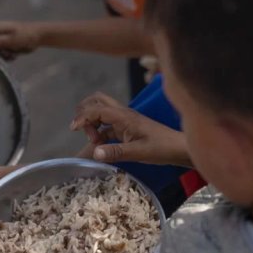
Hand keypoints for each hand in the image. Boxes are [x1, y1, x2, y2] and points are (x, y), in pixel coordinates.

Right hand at [0, 21, 42, 59]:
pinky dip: (10, 55)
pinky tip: (16, 54)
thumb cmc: (27, 36)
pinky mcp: (9, 42)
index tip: (0, 53)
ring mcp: (4, 37)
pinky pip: (5, 52)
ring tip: (15, 53)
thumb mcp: (11, 40)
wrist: (41, 36)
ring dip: (6, 55)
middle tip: (10, 54)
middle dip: (0, 53)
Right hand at [71, 92, 190, 166]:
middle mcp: (123, 114)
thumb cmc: (162, 148)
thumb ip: (116, 152)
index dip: (82, 117)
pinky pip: (107, 125)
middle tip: (81, 130)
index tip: (73, 129)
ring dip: (92, 123)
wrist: (179, 148)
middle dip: (84, 111)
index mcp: (124, 116)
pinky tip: (100, 147)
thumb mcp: (139, 153)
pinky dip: (99, 133)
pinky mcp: (127, 128)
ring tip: (93, 141)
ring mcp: (125, 120)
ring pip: (101, 112)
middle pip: (97, 100)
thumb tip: (94, 153)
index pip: (97, 108)